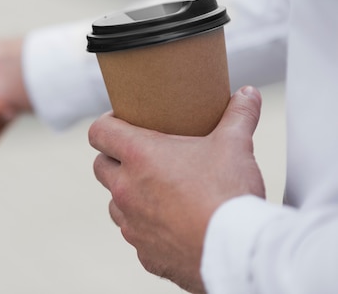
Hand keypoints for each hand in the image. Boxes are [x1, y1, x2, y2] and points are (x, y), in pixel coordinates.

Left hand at [90, 86, 264, 292]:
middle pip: (100, 166)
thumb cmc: (229, 193)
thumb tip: (248, 94)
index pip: (99, 131)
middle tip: (142, 156)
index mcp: (138, 156)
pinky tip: (169, 223)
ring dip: (127, 195)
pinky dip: (146, 228)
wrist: (236, 250)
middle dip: (114, 159)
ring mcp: (131, 223)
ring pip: (114, 203)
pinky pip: (135, 235)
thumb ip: (239, 115)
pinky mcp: (144, 252)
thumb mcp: (235, 145)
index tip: (123, 122)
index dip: (106, 123)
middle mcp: (125, 189)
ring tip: (155, 190)